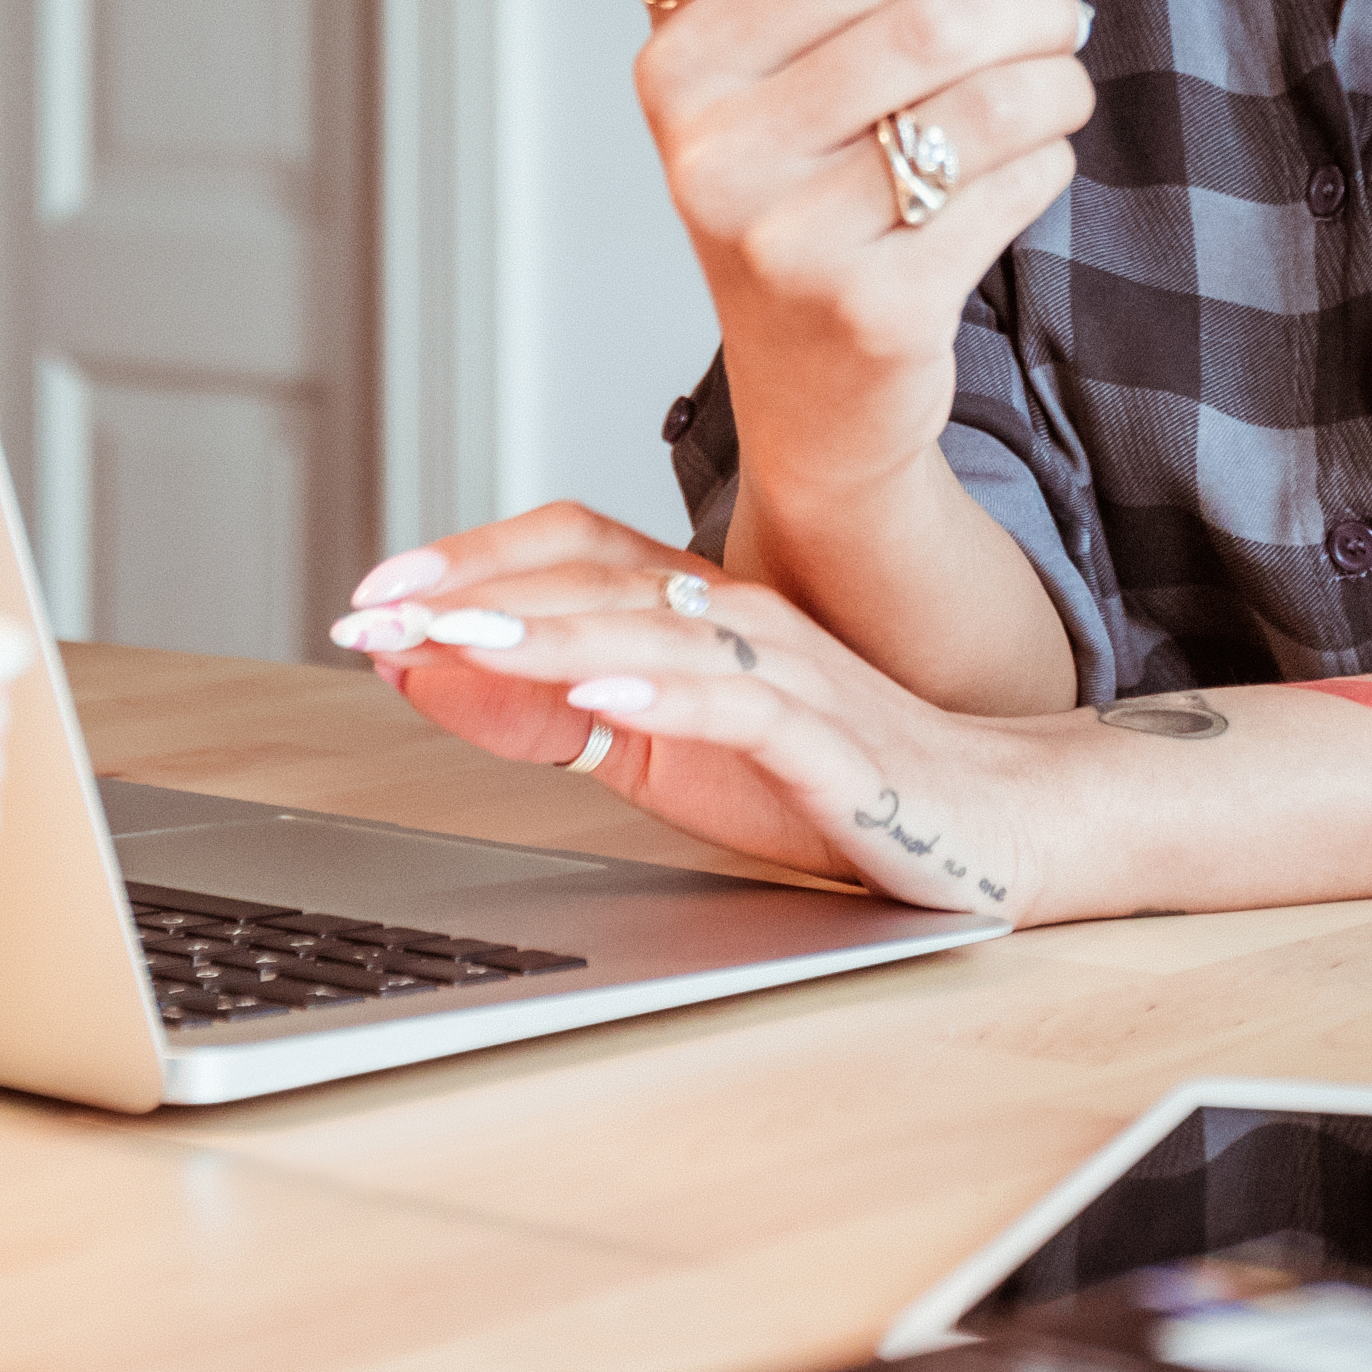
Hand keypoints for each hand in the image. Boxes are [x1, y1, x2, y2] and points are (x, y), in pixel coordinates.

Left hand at [331, 503, 1052, 917]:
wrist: (997, 824)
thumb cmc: (829, 786)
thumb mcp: (666, 756)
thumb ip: (555, 718)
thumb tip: (427, 676)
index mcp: (699, 611)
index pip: (574, 547)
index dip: (472, 557)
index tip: (373, 593)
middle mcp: (740, 620)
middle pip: (596, 576)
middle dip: (474, 594)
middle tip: (373, 616)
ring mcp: (792, 673)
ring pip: (655, 627)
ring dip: (546, 632)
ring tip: (457, 640)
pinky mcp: (837, 743)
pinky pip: (747, 703)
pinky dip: (671, 693)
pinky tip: (606, 697)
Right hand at [603, 0, 1145, 524]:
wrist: (812, 403)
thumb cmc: (785, 202)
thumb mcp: (722, 82)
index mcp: (683, 69)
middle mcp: (720, 156)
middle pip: (941, 21)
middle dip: (1037, 4)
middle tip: (1060, 15)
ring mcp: (793, 241)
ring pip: (992, 102)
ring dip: (1058, 84)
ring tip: (1048, 90)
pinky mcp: (874, 310)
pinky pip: (1013, 187)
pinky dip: (1047, 163)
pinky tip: (1020, 169)